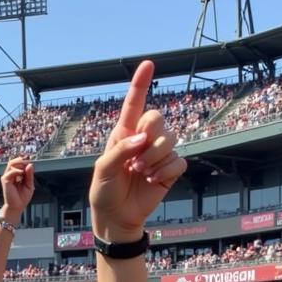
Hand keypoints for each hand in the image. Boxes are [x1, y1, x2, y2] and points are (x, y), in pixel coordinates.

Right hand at [0, 156, 34, 221]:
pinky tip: (22, 174)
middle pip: (14, 161)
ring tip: (25, 170)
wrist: (16, 207)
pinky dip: (17, 170)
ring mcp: (7, 177)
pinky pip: (11, 171)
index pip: (20, 163)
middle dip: (23, 161)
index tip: (31, 166)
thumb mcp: (29, 185)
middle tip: (29, 165)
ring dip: (20, 164)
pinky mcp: (5, 180)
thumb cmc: (22, 198)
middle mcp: (10, 175)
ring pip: (11, 163)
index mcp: (16, 175)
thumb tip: (30, 164)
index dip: (26, 162)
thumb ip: (30, 175)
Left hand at [89, 61, 185, 241]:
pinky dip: (166, 171)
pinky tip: (153, 180)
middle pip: (158, 119)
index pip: (134, 104)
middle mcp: (143, 139)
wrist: (116, 217)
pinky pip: (179, 160)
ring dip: (155, 159)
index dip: (141, 84)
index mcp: (124, 133)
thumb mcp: (102, 171)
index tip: (148, 64)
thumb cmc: (104, 192)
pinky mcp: (170, 169)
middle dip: (149, 139)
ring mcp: (158, 153)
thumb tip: (141, 139)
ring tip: (141, 173)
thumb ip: (119, 151)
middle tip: (135, 162)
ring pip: (171, 139)